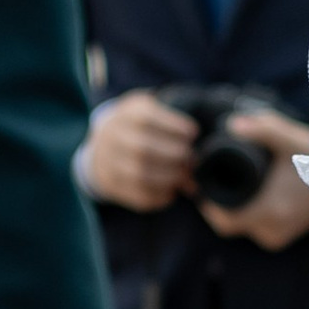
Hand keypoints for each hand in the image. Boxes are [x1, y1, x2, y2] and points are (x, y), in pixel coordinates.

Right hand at [84, 91, 197, 212]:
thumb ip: (174, 125)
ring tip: (185, 176)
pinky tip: (172, 191)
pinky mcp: (110, 184)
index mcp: (125, 114)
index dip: (173, 126)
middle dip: (174, 155)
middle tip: (193, 159)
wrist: (104, 143)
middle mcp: (111, 136)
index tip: (193, 132)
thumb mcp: (154, 112)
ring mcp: (106, 161)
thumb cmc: (141, 125)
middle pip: (143, 149)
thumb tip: (204, 152)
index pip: (145, 118)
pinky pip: (135, 195)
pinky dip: (159, 196)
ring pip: (139, 174)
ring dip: (169, 178)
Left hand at [199, 111, 308, 250]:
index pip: (223, 219)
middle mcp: (272, 231)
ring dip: (233, 208)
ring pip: (242, 226)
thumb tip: (231, 125)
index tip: (200, 182)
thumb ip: (262, 128)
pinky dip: (247, 213)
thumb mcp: (291, 138)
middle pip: (230, 224)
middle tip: (210, 178)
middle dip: (218, 203)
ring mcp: (278, 237)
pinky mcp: (284, 237)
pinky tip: (246, 195)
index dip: (208, 203)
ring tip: (228, 183)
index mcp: (270, 213)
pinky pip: (254, 228)